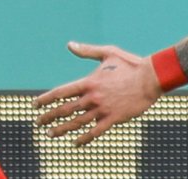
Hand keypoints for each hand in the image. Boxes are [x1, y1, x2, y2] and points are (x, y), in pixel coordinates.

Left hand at [33, 42, 161, 145]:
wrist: (151, 78)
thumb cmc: (131, 64)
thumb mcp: (108, 52)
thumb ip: (87, 50)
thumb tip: (70, 44)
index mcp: (89, 82)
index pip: (61, 93)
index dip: (46, 100)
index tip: (35, 105)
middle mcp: (93, 97)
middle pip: (65, 109)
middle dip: (49, 117)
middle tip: (38, 122)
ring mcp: (102, 109)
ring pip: (77, 123)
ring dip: (61, 129)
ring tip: (51, 134)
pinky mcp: (113, 118)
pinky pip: (95, 132)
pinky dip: (84, 138)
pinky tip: (75, 142)